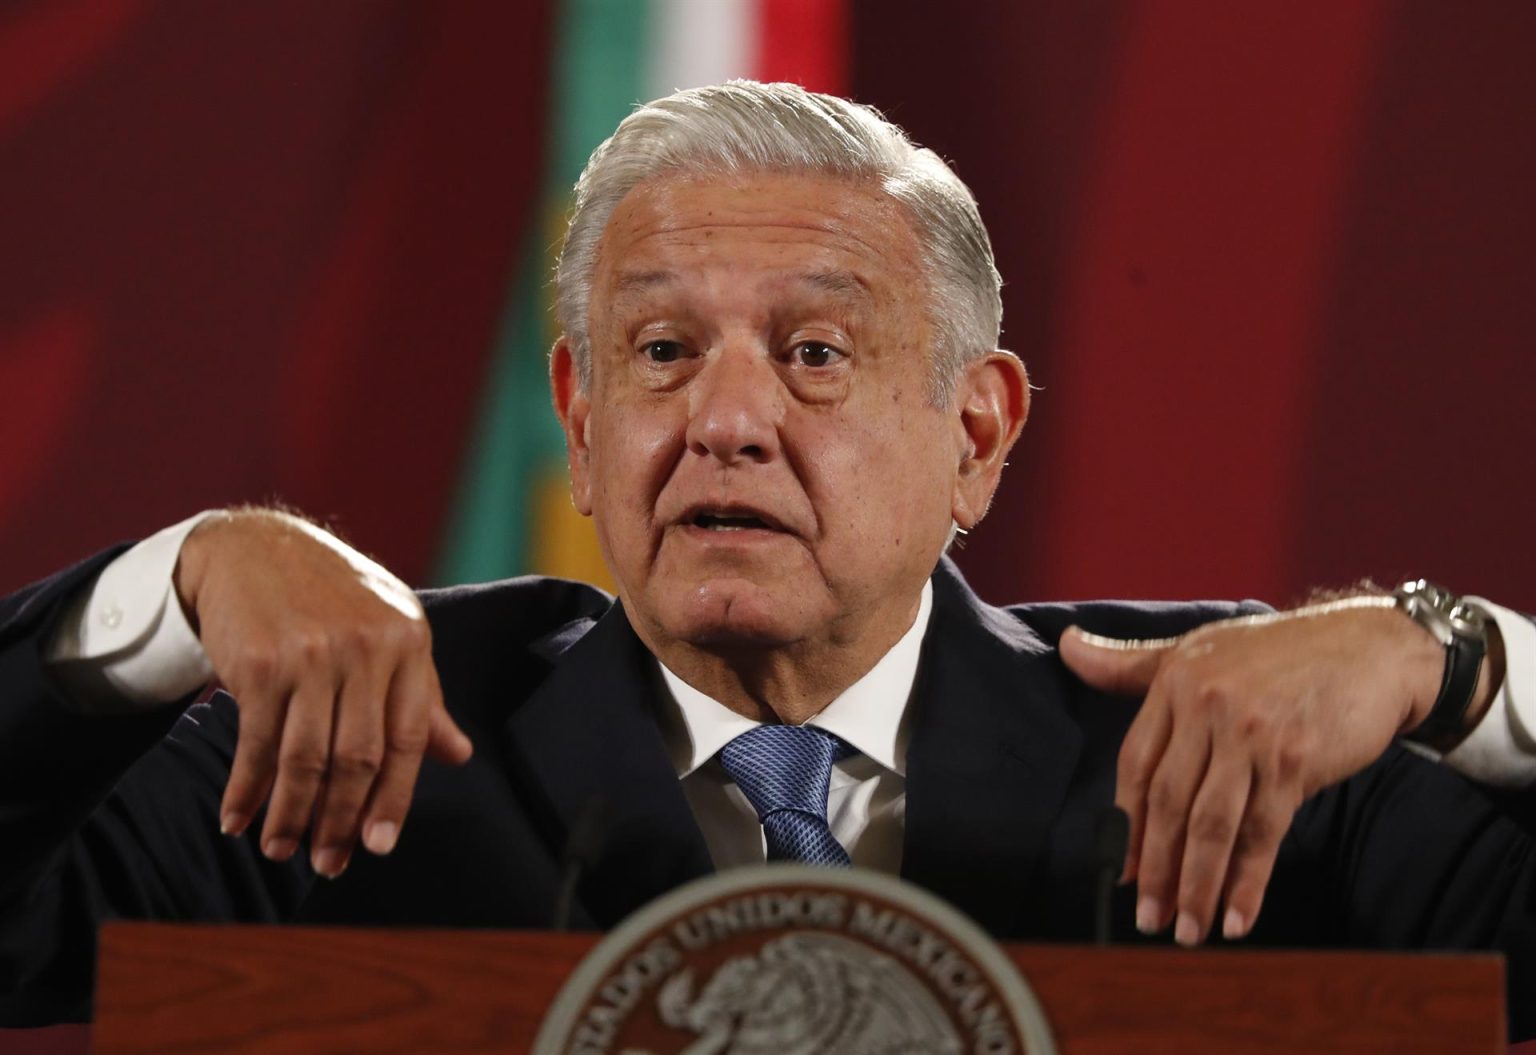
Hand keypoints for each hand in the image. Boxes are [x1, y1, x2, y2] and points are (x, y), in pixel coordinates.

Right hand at [174, 509, 472, 877]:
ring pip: (306, 758)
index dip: (394, 799)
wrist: (254, 547)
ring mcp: (311, 656)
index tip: (378, 845)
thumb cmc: (332, 597)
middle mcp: (365, 648)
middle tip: (327, 863)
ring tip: (281, 850)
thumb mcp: (392, 632)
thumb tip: (459, 756)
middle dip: (340, 820)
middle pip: (358, 757)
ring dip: (290, 815)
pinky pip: (256, 743)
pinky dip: (245, 789)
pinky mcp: (259, 664)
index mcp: (407, 643)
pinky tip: (237, 818)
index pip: (408, 738)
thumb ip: (422, 696)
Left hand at [1059, 598, 1463, 945]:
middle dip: (1156, 868)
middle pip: (1169, 803)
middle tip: (1148, 918)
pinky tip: (1236, 918)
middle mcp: (1207, 708)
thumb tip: (1066, 647)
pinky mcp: (1295, 761)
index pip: (1137, 766)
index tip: (1122, 872)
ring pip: (1212, 825)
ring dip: (1196, 886)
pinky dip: (1248, 882)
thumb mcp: (1195, 648)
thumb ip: (1128, 662)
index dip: (1127, 825)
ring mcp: (1251, 735)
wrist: (1369, 647)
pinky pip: (1263, 833)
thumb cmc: (1277, 653)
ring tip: (1186, 931)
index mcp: (1175, 684)